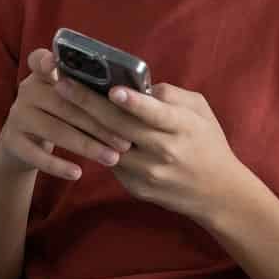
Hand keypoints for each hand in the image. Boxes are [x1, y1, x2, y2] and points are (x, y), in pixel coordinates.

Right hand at [0, 48, 133, 181]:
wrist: (21, 144)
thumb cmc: (59, 116)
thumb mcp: (67, 98)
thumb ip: (88, 91)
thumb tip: (135, 97)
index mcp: (42, 74)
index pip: (40, 59)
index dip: (48, 61)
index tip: (56, 64)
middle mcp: (27, 91)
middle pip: (63, 104)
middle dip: (97, 123)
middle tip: (126, 141)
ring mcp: (17, 116)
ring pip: (54, 130)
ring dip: (86, 145)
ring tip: (112, 158)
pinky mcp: (12, 141)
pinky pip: (37, 155)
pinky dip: (58, 165)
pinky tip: (78, 173)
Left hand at [55, 74, 252, 221]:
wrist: (218, 194)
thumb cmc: (208, 143)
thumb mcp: (201, 112)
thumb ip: (171, 95)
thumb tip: (137, 86)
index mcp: (183, 127)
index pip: (155, 114)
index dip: (133, 103)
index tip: (112, 90)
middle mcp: (164, 151)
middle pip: (120, 127)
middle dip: (88, 103)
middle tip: (62, 84)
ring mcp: (148, 173)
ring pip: (108, 146)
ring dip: (82, 124)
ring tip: (61, 102)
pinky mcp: (136, 188)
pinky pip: (110, 163)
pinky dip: (94, 145)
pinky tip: (77, 127)